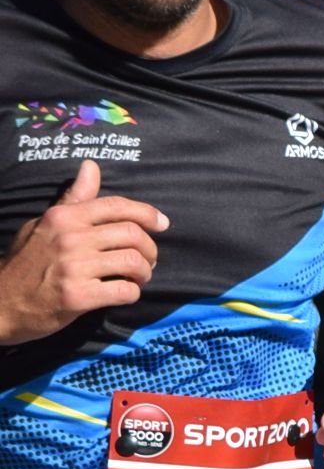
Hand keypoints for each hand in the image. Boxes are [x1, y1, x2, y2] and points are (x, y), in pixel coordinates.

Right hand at [0, 161, 165, 345]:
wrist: (2, 301)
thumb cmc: (28, 260)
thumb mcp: (45, 224)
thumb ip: (73, 200)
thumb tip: (92, 167)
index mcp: (63, 217)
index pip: (116, 206)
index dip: (147, 213)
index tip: (162, 223)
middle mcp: (69, 238)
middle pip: (132, 235)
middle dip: (151, 249)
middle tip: (148, 260)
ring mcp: (74, 268)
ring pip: (134, 262)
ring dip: (145, 273)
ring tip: (138, 277)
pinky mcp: (78, 296)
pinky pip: (125, 291)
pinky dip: (133, 292)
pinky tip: (125, 292)